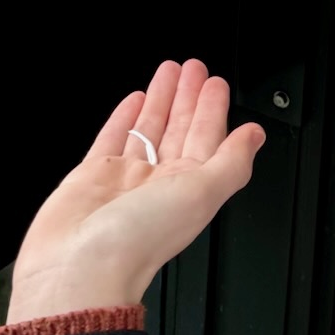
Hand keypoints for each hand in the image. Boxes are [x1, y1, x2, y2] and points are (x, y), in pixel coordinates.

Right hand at [7, 59, 264, 323]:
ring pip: (148, 130)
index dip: (213, 110)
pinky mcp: (92, 177)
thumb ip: (230, 162)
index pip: (207, 140)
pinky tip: (134, 101)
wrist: (79, 266)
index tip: (216, 84)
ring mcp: (125, 180)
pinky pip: (113, 139)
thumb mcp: (201, 194)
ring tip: (167, 72)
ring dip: (160, 100)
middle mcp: (158, 185)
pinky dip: (124, 118)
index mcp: (189, 190)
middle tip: (194, 68)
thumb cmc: (138, 241)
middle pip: (179, 130)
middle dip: (188, 98)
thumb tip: (255, 137)